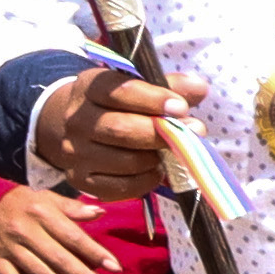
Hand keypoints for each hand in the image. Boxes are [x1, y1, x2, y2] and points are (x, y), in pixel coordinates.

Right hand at [0, 186, 128, 273]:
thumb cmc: (24, 203)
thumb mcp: (48, 198)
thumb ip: (73, 208)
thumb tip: (100, 213)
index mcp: (43, 213)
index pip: (73, 236)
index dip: (95, 253)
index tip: (115, 268)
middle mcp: (27, 231)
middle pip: (59, 258)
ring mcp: (10, 248)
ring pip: (39, 273)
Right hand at [39, 67, 198, 195]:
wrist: (81, 128)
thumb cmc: (121, 105)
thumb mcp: (141, 87)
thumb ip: (171, 86)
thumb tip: (199, 87)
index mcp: (90, 88)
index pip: (119, 91)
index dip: (153, 99)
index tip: (181, 107)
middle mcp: (77, 120)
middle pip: (121, 129)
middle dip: (161, 133)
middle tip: (192, 133)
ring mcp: (75, 152)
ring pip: (126, 161)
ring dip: (157, 159)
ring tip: (168, 152)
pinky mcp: (81, 180)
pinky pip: (122, 187)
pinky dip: (147, 181)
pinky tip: (155, 170)